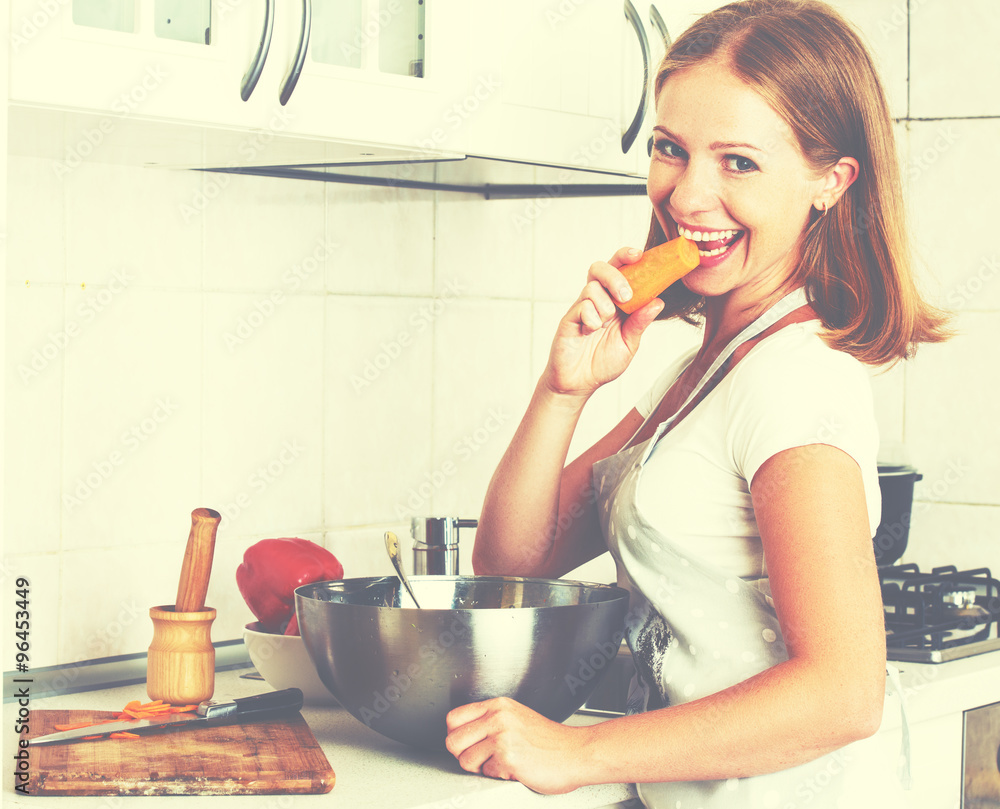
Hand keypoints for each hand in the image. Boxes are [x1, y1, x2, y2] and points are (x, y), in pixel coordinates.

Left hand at [445, 697, 591, 793]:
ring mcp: (502, 737)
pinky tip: (513, 768)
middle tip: (482, 758)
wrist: (577, 753)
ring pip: (465, 760)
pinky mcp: (508, 758)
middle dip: (464, 755)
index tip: (469, 743)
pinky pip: (485, 773)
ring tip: (500, 763)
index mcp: (498, 705)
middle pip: (453, 741)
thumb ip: (491, 720)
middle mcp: (498, 717)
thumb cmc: (551, 741)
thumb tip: (465, 734)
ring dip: (481, 768)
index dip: (458, 735)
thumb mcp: (517, 717)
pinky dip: (497, 775)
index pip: (453, 718)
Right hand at [544, 247, 663, 397]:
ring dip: (604, 304)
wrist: (579, 383)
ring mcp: (581, 308)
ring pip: (591, 287)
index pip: (619, 270)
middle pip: (600, 268)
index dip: (626, 257)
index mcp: (614, 302)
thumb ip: (640, 322)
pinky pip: (581, 306)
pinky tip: (591, 331)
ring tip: (605, 324)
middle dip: (615, 277)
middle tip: (625, 296)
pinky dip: (591, 318)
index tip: (639, 255)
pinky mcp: (569, 319)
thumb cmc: (602, 363)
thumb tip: (658, 302)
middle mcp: (597, 300)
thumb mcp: (629, 343)